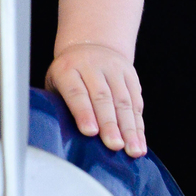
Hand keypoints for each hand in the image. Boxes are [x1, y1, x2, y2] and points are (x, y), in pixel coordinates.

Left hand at [45, 42, 145, 156]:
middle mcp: (92, 66)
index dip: (83, 112)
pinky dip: (139, 126)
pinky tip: (139, 144)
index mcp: (68, 69)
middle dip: (110, 124)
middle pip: (102, 97)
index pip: (76, 92)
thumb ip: (58, 105)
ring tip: (133, 150)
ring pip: (123, 101)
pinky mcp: (131, 76)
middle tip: (114, 146)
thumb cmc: (68, 76)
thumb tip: (61, 137)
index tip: (90, 132)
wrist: (92, 45)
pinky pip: (136, 103)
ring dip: (129, 128)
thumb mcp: (55, 84)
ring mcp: (114, 69)